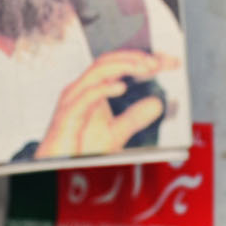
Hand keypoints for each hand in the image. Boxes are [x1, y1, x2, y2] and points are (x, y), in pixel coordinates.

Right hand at [35, 49, 178, 157]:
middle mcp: (82, 89)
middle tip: (159, 62)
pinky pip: (85, 96)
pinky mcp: (67, 115)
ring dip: (123, 66)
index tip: (170, 61)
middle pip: (108, 60)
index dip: (144, 59)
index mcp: (93, 89)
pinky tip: (122, 88)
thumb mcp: (115, 132)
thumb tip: (157, 104)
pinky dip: (104, 89)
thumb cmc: (79, 149)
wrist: (55, 168)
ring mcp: (73, 100)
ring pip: (97, 71)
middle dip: (135, 57)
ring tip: (146, 67)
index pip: (119, 64)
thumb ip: (135, 117)